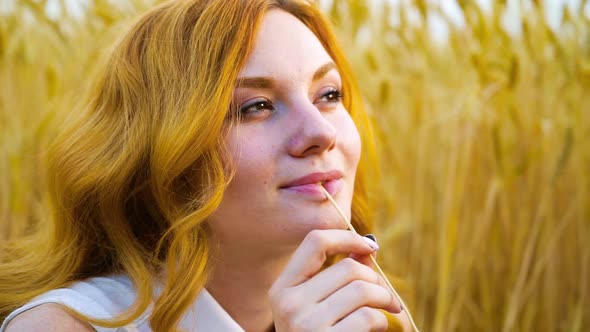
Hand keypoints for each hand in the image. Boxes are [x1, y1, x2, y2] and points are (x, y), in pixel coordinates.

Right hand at [269, 229, 401, 331]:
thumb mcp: (316, 307)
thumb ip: (338, 276)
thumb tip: (367, 247)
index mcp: (282, 289)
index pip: (314, 242)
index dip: (346, 237)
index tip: (369, 246)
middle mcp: (289, 304)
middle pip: (348, 268)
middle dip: (376, 279)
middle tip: (386, 295)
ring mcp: (305, 324)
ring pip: (362, 290)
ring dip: (384, 300)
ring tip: (387, 311)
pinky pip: (368, 317)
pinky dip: (382, 321)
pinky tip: (378, 328)